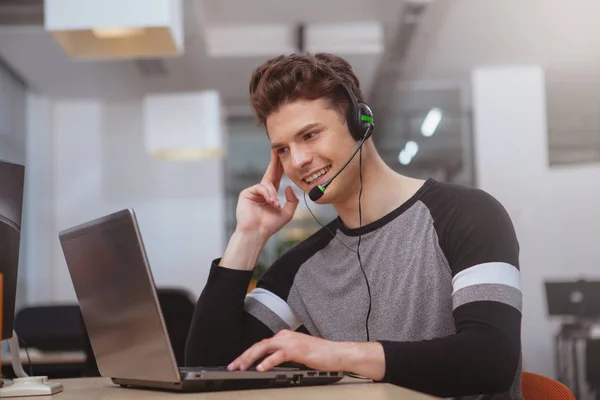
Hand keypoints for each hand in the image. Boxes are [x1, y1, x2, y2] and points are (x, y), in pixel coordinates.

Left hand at [227, 330, 346, 372]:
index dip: (247, 354)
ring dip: (251, 358)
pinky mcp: (297, 349)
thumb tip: (267, 365)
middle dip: (244, 356)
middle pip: (259, 345)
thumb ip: (282, 355)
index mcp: (284, 336)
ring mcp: (290, 341)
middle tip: (233, 366)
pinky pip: (278, 355)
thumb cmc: (319, 355)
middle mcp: (285, 336)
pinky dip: (267, 361)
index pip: (261, 344)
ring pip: (265, 347)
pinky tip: (260, 368)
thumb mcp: (296, 354)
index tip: (238, 363)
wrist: (336, 353)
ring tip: (241, 367)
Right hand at [235, 151, 298, 237]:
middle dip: (275, 162)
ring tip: (275, 205)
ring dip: (273, 194)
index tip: (284, 156)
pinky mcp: (246, 193)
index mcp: (271, 195)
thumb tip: (289, 186)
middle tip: (277, 150)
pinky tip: (271, 202)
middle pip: (270, 173)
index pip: (277, 177)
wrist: (257, 233)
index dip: (280, 167)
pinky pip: (260, 188)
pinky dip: (268, 194)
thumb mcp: (287, 213)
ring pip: (267, 184)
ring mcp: (253, 191)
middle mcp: (262, 191)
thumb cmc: (270, 225)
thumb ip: (292, 200)